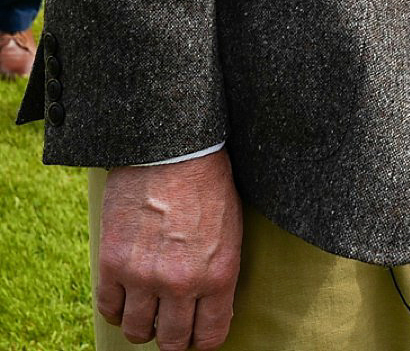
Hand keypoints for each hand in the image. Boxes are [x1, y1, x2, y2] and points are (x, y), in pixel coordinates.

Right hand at [96, 151, 241, 349]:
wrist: (172, 147)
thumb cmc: (207, 184)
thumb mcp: (231, 230)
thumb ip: (219, 275)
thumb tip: (210, 313)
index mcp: (219, 274)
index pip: (210, 337)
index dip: (202, 341)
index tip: (196, 334)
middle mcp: (181, 283)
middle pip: (172, 342)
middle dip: (173, 337)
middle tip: (171, 323)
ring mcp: (144, 275)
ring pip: (137, 332)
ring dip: (143, 324)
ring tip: (148, 308)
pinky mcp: (113, 262)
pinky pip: (108, 309)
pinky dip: (116, 308)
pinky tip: (126, 295)